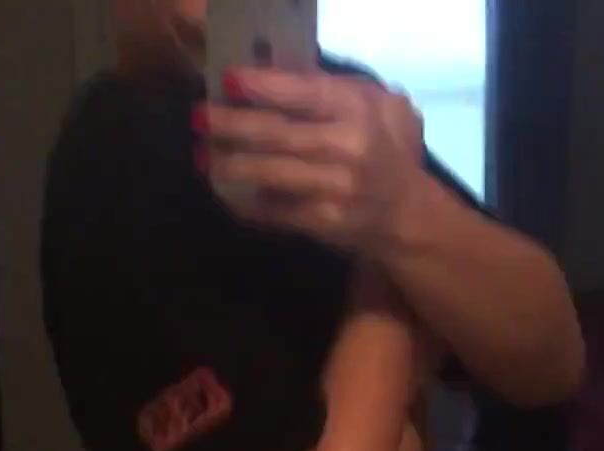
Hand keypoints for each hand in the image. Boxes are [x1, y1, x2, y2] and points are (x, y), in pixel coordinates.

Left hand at [197, 69, 424, 256]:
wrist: (404, 213)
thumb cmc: (382, 148)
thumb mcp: (373, 104)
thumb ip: (332, 90)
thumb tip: (277, 76)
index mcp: (357, 110)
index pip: (305, 92)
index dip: (265, 85)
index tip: (229, 79)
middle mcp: (347, 147)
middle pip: (279, 133)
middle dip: (233, 125)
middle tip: (198, 117)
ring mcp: (335, 188)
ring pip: (272, 173)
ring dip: (231, 165)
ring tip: (201, 156)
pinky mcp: (324, 221)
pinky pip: (277, 211)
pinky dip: (248, 204)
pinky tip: (224, 194)